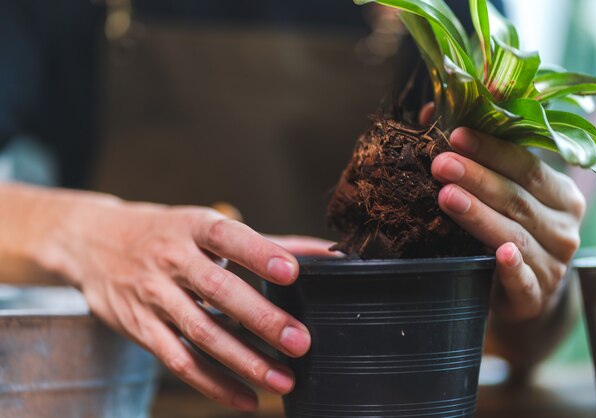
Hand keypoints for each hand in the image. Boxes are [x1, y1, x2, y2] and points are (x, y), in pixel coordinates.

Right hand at [49, 199, 333, 410]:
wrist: (93, 243)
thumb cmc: (164, 233)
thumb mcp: (205, 225)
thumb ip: (265, 242)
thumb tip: (324, 251)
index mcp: (193, 227)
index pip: (228, 238)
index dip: (259, 254)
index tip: (293, 272)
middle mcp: (171, 259)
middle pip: (218, 291)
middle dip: (261, 318)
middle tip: (299, 341)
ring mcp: (153, 295)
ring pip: (201, 332)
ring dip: (244, 360)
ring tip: (282, 378)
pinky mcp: (141, 328)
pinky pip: (179, 361)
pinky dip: (213, 384)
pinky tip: (246, 398)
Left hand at [421, 105, 584, 321]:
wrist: (523, 293)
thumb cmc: (509, 231)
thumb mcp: (502, 194)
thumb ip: (477, 156)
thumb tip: (432, 110)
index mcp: (559, 194)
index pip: (527, 165)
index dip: (491, 149)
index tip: (455, 135)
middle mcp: (563, 227)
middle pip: (518, 197)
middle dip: (477, 178)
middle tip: (440, 164)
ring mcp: (553, 263)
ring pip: (515, 234)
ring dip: (480, 215)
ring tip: (446, 197)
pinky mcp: (536, 295)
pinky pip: (524, 280)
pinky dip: (513, 267)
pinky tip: (499, 254)